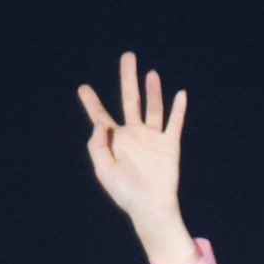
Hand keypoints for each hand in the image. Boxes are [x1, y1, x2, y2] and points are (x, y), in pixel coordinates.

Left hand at [76, 52, 185, 228]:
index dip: (91, 102)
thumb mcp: (103, 170)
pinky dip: (178, 109)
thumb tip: (100, 122)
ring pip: (153, 107)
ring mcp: (152, 138)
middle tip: (128, 56)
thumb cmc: (125, 192)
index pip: (101, 116)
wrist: (151, 207)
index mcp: (114, 141)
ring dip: (153, 90)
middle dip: (128, 78)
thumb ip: (97, 145)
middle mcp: (134, 134)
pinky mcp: (169, 145)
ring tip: (151, 73)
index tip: (83, 87)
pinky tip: (180, 94)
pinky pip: (174, 123)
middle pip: (130, 99)